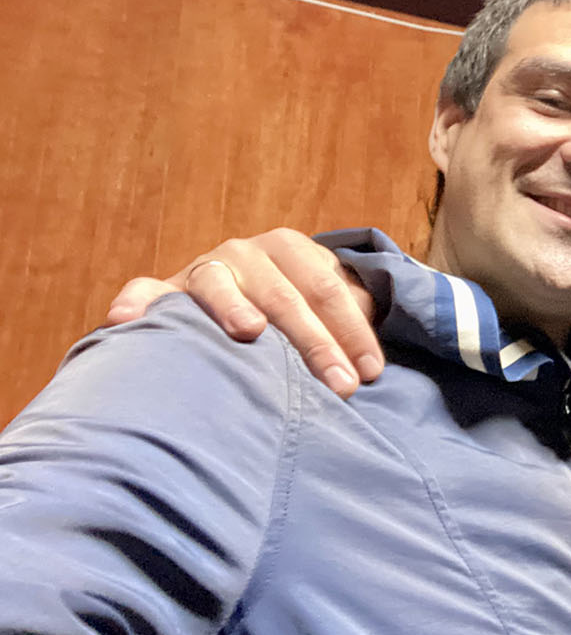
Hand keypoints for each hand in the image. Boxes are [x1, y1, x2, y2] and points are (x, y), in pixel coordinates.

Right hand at [105, 228, 380, 397]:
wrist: (237, 295)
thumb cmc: (295, 311)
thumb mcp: (326, 306)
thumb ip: (353, 315)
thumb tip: (379, 358)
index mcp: (290, 250)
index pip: (327, 288)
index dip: (352, 330)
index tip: (371, 373)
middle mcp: (245, 253)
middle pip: (283, 294)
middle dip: (314, 342)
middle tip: (340, 385)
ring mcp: (203, 270)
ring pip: (219, 284)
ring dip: (233, 307)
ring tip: (250, 331)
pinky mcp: (164, 291)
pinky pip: (144, 292)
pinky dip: (136, 302)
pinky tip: (128, 320)